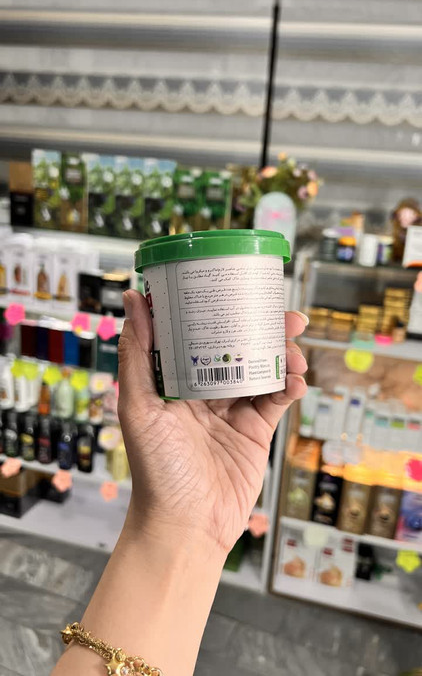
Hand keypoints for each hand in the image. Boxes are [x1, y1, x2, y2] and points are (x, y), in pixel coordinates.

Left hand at [118, 290, 307, 555]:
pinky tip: (296, 381)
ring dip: (283, 356)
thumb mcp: (140, 405)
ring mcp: (232, 409)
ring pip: (263, 369)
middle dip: (264, 328)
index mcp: (175, 378)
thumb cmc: (156, 469)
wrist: (186, 525)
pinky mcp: (255, 430)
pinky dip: (291, 386)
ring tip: (295, 352)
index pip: (198, 332)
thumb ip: (138, 353)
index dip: (219, 309)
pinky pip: (277, 400)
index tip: (238, 287)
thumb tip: (133, 298)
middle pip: (238, 346)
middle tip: (287, 316)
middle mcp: (204, 389)